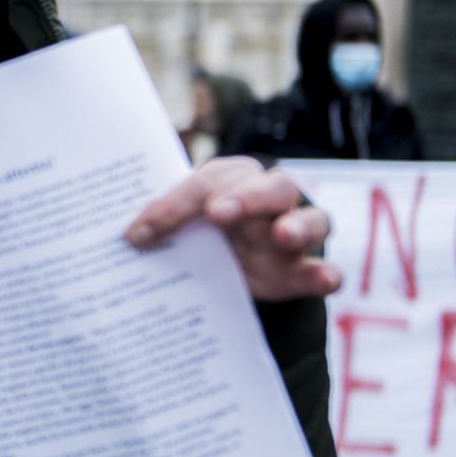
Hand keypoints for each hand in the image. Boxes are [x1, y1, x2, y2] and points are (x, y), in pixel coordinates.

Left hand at [125, 156, 341, 301]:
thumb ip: (161, 224)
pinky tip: (324, 279)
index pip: (205, 185)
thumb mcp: (179, 223)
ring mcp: (294, 232)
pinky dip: (327, 274)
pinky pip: (325, 270)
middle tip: (217, 212)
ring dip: (298, 226)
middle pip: (272, 188)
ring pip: (312, 220)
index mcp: (232, 177)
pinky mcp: (303, 269)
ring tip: (283, 235)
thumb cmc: (198, 229)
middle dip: (246, 198)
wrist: (228, 261)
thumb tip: (128, 239)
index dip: (172, 207)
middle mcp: (272, 197)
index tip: (139, 232)